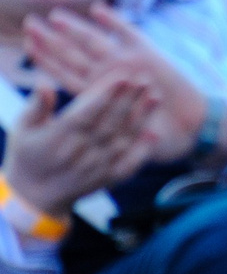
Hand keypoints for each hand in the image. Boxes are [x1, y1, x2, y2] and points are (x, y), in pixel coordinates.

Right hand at [0, 79, 158, 219]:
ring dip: (141, 119)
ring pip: (122, 142)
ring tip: (156, 96)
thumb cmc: (28, 156)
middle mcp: (78, 155)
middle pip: (108, 125)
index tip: (122, 76)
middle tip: (145, 79)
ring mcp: (94, 169)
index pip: (84, 115)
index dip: (104, 96)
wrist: (35, 197)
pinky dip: (142, 151)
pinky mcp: (106, 180)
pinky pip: (128, 166)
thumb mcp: (22, 130)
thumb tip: (45, 83)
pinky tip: (155, 133)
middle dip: (128, 101)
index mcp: (55, 141)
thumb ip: (36, 107)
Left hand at [24, 4, 207, 165]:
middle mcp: (107, 75)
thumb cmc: (152, 138)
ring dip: (74, 28)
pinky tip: (97, 9)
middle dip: (51, 38)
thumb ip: (99, 126)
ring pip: (93, 42)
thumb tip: (62, 119)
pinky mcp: (148, 54)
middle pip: (72, 53)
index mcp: (95, 94)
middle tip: (29, 22)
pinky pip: (127, 33)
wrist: (188, 128)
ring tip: (54, 14)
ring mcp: (126, 63)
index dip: (44, 59)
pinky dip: (112, 21)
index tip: (26, 44)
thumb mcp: (116, 139)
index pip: (62, 73)